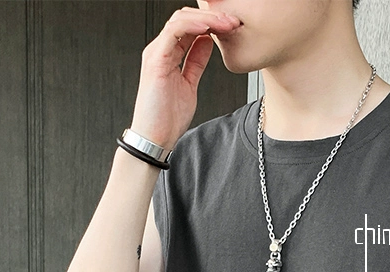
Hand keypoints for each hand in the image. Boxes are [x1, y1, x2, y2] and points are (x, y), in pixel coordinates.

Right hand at [129, 7, 241, 149]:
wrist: (155, 138)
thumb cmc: (167, 118)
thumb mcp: (189, 84)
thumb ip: (196, 62)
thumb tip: (208, 43)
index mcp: (168, 55)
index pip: (189, 27)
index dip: (212, 22)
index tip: (232, 27)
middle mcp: (161, 50)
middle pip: (185, 18)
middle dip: (212, 16)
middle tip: (234, 21)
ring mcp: (157, 53)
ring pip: (180, 20)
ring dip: (206, 18)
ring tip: (225, 23)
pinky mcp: (155, 60)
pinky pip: (173, 33)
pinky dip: (191, 26)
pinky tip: (208, 28)